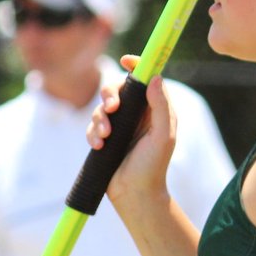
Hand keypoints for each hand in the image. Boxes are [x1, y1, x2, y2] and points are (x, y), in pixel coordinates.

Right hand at [86, 56, 177, 210]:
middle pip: (117, 88)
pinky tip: (99, 146)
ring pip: (101, 107)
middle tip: (111, 108)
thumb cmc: (154, 166)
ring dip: (100, 119)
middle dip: (110, 95)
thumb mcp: (163, 135)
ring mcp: (120, 126)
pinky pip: (92, 126)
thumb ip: (160, 106)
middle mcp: (137, 114)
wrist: (135, 194)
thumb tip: (155, 77)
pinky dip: (93, 133)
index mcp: (154, 109)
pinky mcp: (105, 138)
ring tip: (105, 137)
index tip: (126, 60)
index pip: (146, 79)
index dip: (137, 66)